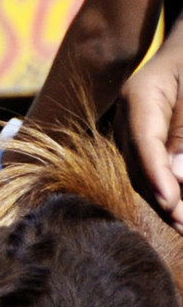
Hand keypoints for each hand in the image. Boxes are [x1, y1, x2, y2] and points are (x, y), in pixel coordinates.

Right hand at [118, 47, 182, 227]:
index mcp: (137, 98)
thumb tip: (176, 176)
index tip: (171, 204)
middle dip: (161, 198)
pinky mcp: (148, 141)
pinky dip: (166, 188)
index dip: (155, 176)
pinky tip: (179, 208)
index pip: (142, 143)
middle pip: (138, 165)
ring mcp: (134, 131)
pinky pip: (152, 169)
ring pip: (142, 173)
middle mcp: (128, 118)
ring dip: (164, 200)